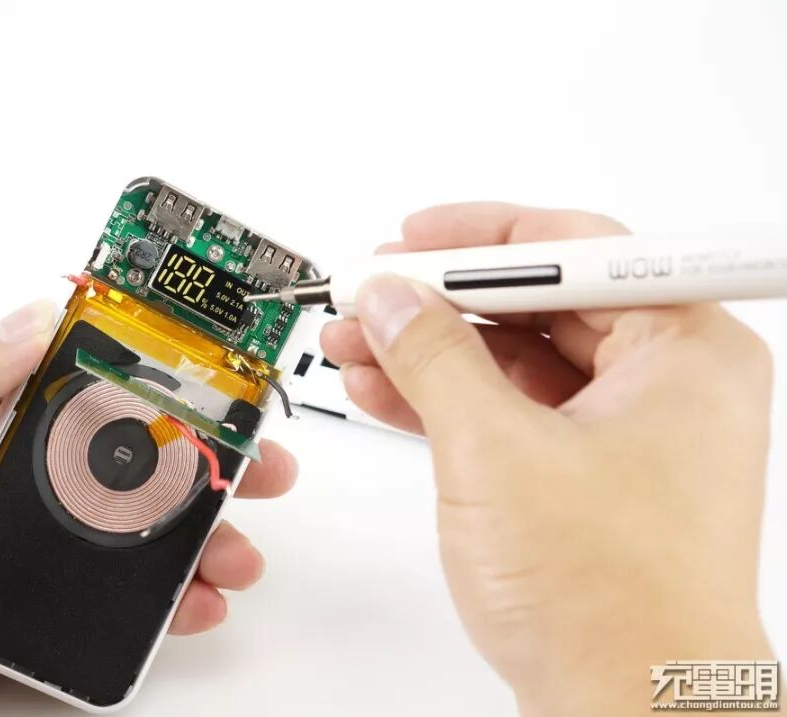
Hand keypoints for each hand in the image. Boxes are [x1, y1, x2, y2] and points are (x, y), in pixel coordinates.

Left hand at [0, 301, 296, 716]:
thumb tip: (32, 318)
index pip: (77, 377)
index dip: (150, 369)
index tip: (210, 371)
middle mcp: (5, 476)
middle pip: (126, 452)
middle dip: (200, 452)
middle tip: (255, 457)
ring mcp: (24, 543)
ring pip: (132, 526)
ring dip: (197, 529)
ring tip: (240, 545)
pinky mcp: (34, 603)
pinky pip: (114, 592)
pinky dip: (165, 597)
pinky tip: (198, 598)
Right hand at [321, 203, 775, 714]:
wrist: (628, 712)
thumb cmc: (610, 601)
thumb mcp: (496, 451)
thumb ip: (435, 356)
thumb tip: (393, 298)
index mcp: (685, 351)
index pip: (577, 250)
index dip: (481, 239)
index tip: (412, 241)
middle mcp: (668, 384)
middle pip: (541, 304)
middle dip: (443, 303)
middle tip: (372, 297)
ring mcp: (630, 434)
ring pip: (518, 362)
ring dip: (433, 354)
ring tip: (357, 347)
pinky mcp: (591, 477)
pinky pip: (514, 413)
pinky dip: (451, 403)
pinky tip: (386, 394)